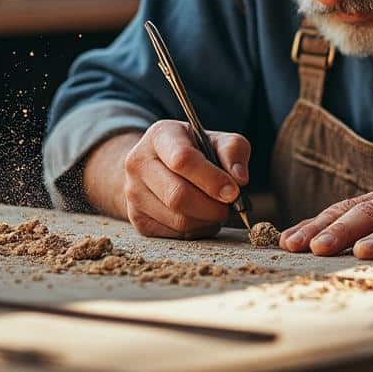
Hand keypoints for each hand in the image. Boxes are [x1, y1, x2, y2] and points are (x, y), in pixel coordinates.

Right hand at [121, 120, 249, 238]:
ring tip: (216, 209)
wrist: (158, 165)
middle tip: (229, 206)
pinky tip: (200, 217)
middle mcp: (138, 163)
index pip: (182, 159)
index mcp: (160, 136)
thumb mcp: (216, 140)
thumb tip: (239, 179)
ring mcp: (133, 193)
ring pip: (178, 220)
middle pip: (178, 196)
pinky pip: (175, 235)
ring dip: (207, 220)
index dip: (212, 179)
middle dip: (212, 206)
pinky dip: (197, 231)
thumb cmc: (194, 151)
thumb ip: (233, 151)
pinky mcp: (137, 219)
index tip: (233, 191)